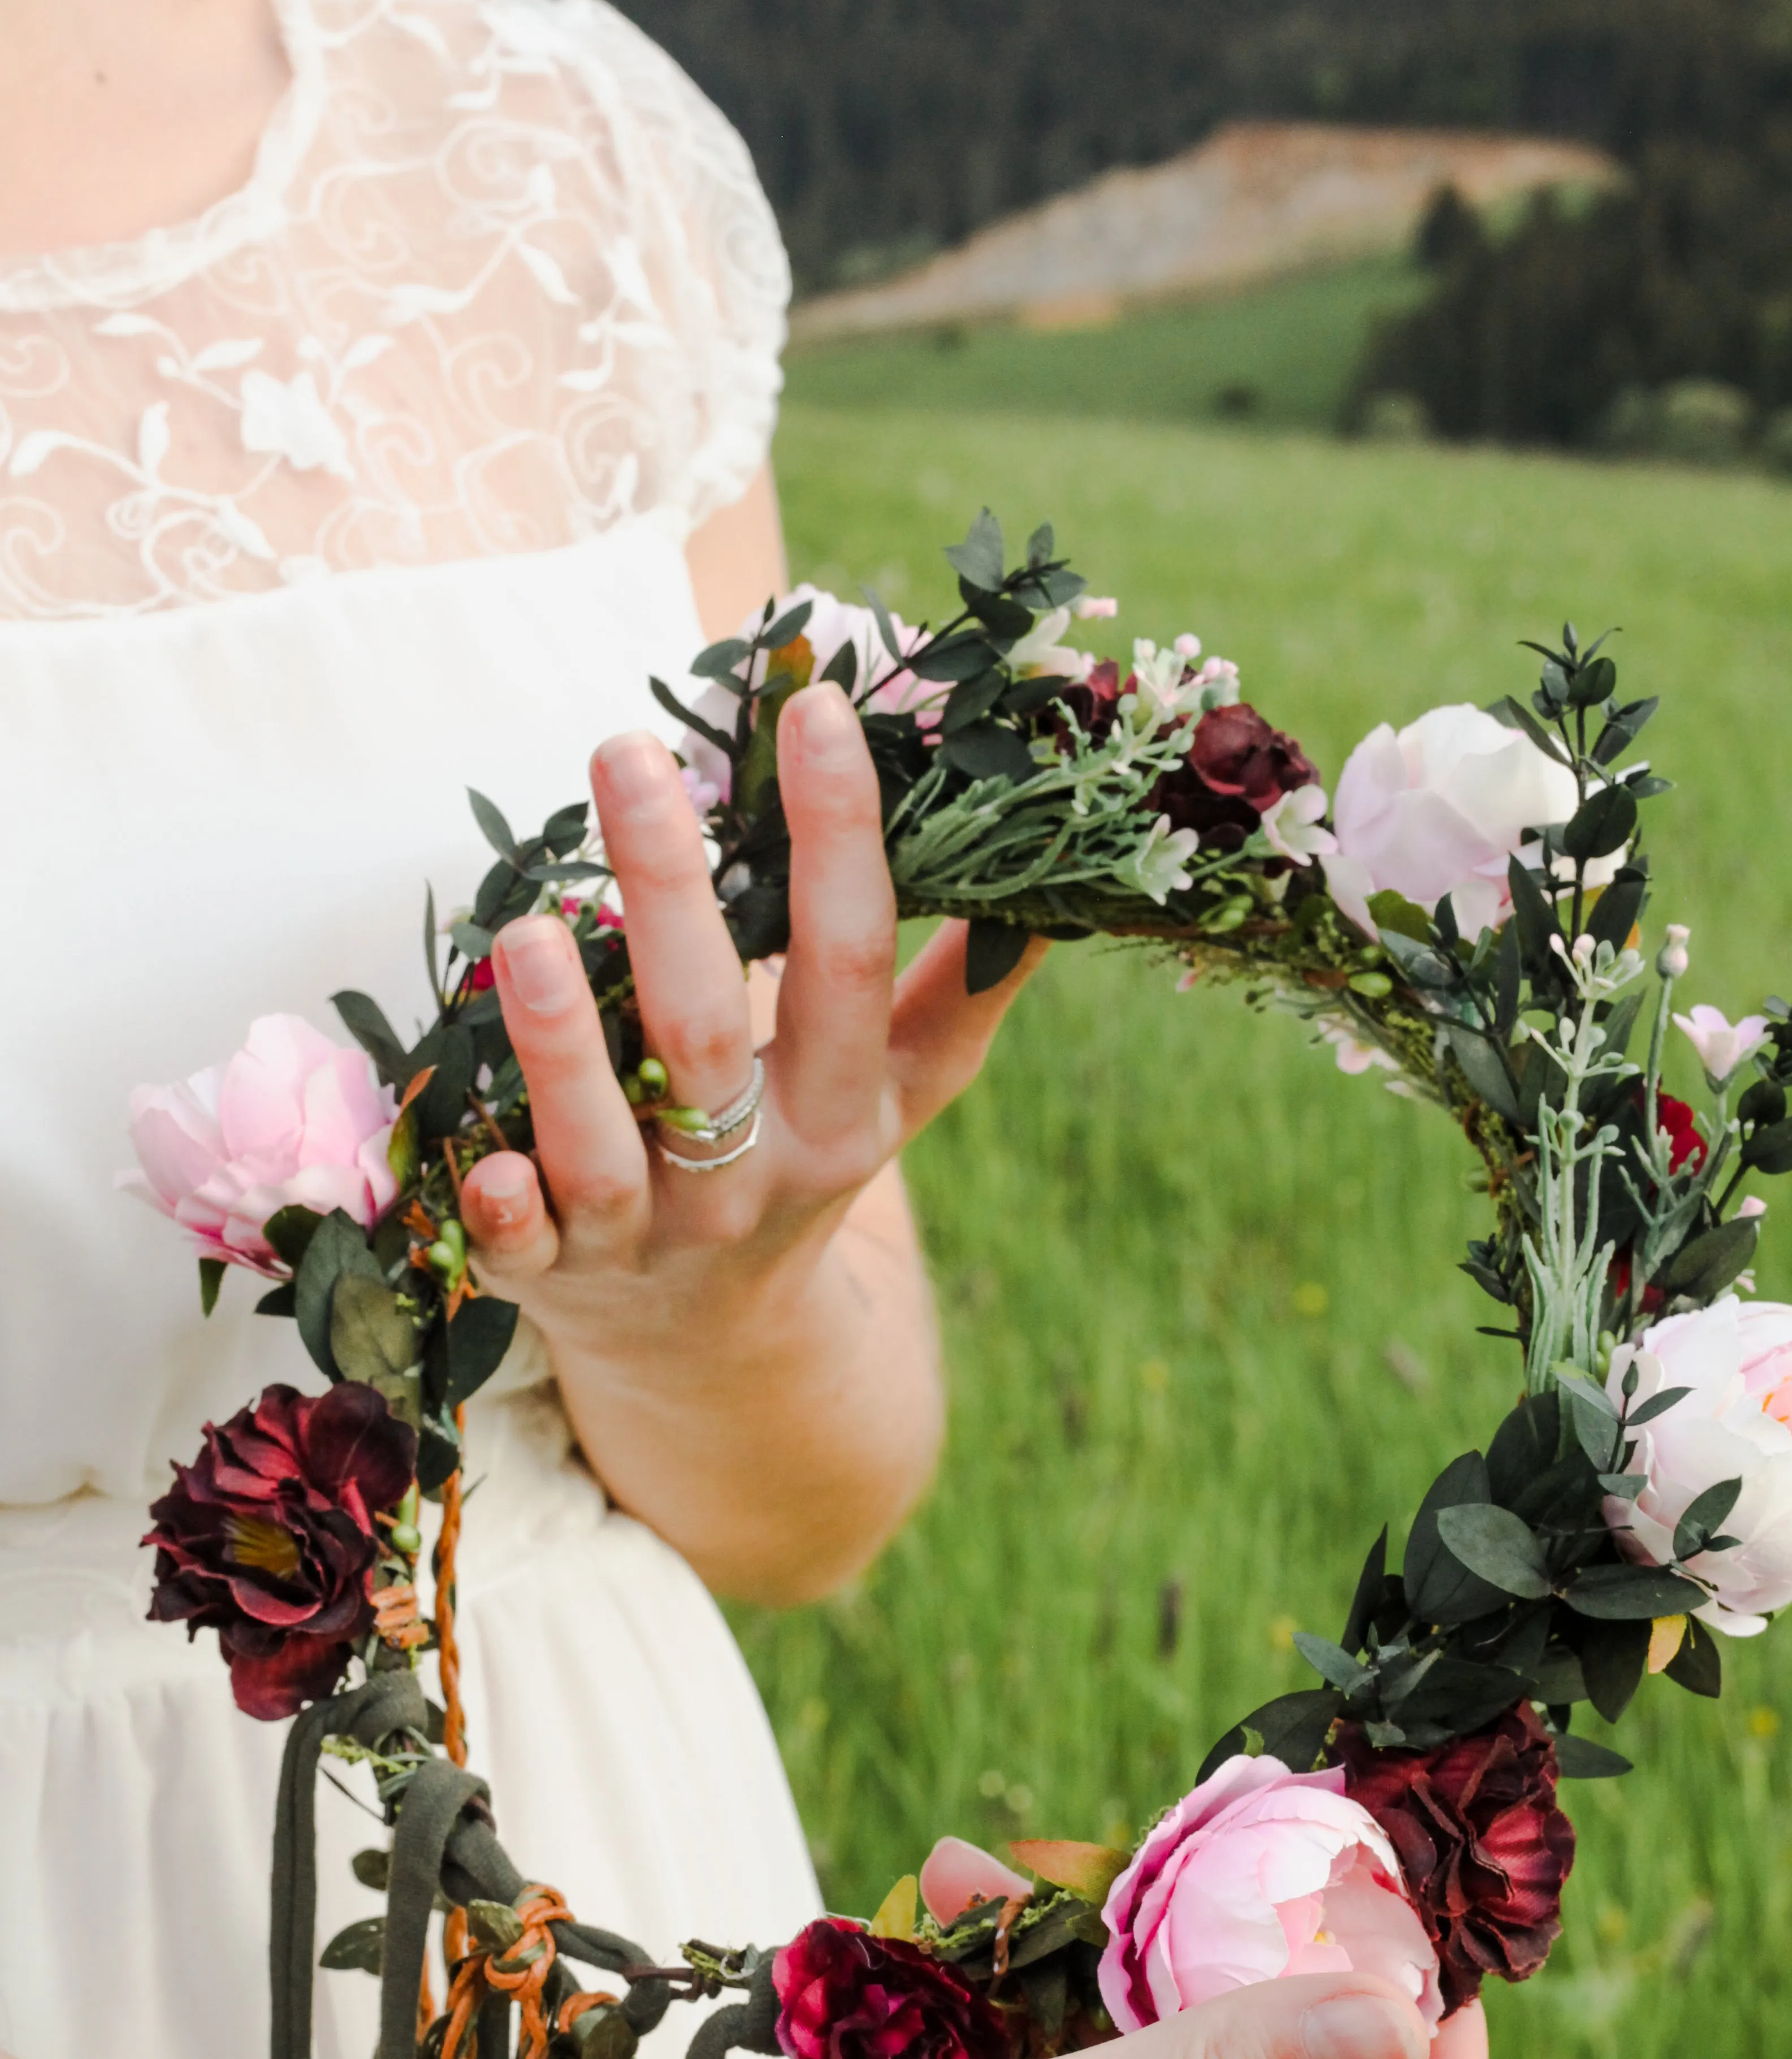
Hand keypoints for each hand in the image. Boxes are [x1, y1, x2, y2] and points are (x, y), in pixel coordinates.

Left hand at [454, 689, 1042, 1593]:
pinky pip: (516, 1246)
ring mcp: (642, 1233)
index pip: (849, 959)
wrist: (716, 1352)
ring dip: (564, 1042)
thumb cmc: (798, 1170)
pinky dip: (498, 1207)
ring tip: (528, 925)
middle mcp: (746, 1177)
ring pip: (604, 1142)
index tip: (816, 706)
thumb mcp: (894, 1099)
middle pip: (707, 1032)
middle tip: (625, 752)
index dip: (839, 835)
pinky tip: (476, 1155)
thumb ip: (958, 996)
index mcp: (839, 1116)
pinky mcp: (546, 1274)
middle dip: (669, 891)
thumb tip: (1047, 883)